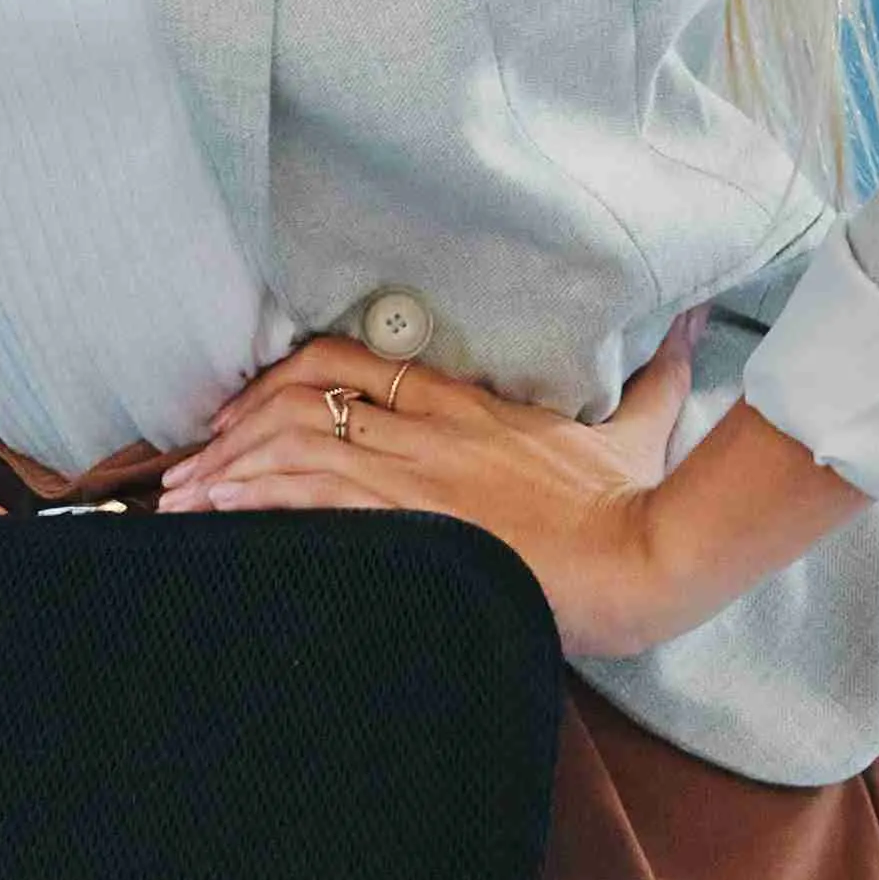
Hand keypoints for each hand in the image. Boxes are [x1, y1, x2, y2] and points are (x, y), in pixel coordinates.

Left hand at [164, 317, 705, 659]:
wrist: (641, 557)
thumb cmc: (636, 500)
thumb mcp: (640, 423)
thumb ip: (658, 372)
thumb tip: (695, 322)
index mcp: (461, 401)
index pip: (344, 362)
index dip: (278, 380)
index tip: (242, 410)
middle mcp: (424, 428)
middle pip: (298, 404)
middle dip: (234, 433)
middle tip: (194, 463)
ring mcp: (412, 476)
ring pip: (293, 449)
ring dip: (229, 472)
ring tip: (183, 498)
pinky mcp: (407, 525)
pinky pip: (310, 503)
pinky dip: (252, 504)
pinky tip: (215, 518)